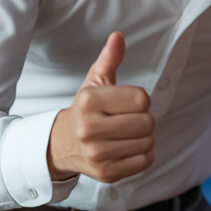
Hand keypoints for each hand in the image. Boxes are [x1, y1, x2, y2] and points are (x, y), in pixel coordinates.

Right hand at [47, 32, 154, 182]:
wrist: (61, 145)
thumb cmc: (85, 111)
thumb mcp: (94, 84)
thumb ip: (109, 60)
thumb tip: (118, 37)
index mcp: (89, 101)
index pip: (143, 98)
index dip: (140, 101)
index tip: (125, 105)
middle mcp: (89, 128)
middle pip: (148, 122)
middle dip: (143, 120)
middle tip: (125, 121)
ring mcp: (97, 153)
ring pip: (149, 142)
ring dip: (143, 138)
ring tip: (124, 135)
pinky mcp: (106, 173)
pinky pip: (145, 161)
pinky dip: (143, 155)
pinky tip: (126, 149)